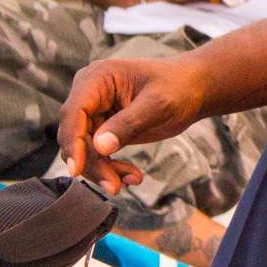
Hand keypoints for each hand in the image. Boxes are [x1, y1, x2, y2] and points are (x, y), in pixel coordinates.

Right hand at [57, 56, 206, 193]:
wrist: (193, 90)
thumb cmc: (178, 87)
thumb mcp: (158, 104)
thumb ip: (129, 124)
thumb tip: (99, 146)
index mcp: (97, 78)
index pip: (73, 112)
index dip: (72, 142)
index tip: (76, 170)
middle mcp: (89, 94)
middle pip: (75, 136)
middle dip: (93, 163)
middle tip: (115, 187)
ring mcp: (94, 112)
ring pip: (84, 150)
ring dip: (103, 169)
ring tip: (133, 180)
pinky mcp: (103, 129)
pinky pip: (96, 154)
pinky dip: (110, 168)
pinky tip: (132, 177)